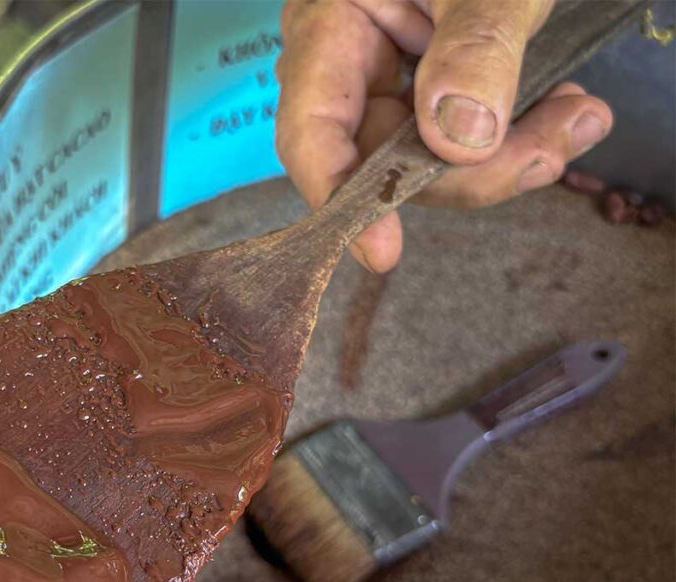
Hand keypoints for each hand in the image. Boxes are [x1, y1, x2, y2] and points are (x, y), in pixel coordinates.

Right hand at [276, 0, 612, 271]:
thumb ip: (474, 50)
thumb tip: (458, 140)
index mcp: (327, 24)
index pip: (312, 130)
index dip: (342, 196)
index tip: (384, 250)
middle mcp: (343, 63)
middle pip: (378, 161)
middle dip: (470, 173)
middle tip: (552, 151)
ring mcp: (382, 80)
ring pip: (424, 160)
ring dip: (506, 154)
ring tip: (576, 119)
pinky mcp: (421, 89)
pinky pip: (453, 138)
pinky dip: (510, 134)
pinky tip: (558, 109)